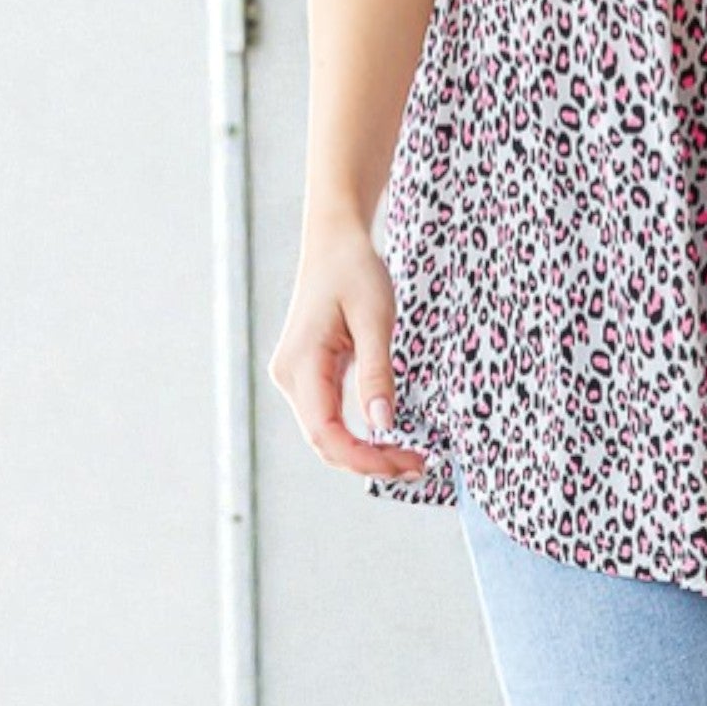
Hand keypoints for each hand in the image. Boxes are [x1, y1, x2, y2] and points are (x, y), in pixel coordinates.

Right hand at [267, 210, 428, 482]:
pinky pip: (329, 416)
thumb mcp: (375, 317)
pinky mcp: (308, 373)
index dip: (362, 457)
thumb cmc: (355, 269)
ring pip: (326, 433)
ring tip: (409, 458)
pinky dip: (357, 434)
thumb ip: (377, 372)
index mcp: (301, 364)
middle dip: (369, 461)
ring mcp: (295, 376)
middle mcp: (289, 376)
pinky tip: (387, 438)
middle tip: (417, 465)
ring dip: (364, 451)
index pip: (325, 432)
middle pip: (325, 440)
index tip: (402, 462)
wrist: (335, 240)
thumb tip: (383, 425)